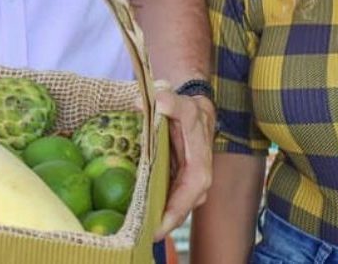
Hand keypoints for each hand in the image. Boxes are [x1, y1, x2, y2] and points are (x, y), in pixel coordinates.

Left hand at [152, 83, 214, 239]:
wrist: (196, 111)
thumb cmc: (188, 109)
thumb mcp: (180, 103)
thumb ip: (169, 101)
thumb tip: (155, 102)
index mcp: (200, 166)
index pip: (188, 196)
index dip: (173, 213)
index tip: (156, 228)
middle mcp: (197, 181)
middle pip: (180, 209)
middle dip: (162, 224)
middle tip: (140, 235)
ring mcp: (188, 185)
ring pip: (173, 208)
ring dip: (157, 220)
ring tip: (137, 231)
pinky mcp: (178, 184)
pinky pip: (167, 200)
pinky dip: (155, 209)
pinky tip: (139, 216)